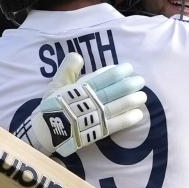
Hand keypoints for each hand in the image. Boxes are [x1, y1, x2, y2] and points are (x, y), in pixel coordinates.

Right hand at [18, 53, 146, 156]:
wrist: (44, 132)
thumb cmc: (52, 106)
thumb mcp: (56, 84)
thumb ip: (67, 69)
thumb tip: (78, 55)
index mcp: (77, 89)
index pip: (99, 78)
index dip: (114, 73)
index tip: (127, 68)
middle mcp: (85, 102)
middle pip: (109, 92)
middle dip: (127, 85)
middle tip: (141, 80)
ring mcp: (91, 118)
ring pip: (113, 107)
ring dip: (130, 101)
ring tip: (143, 96)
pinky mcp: (94, 132)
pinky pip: (113, 125)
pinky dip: (126, 120)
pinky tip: (138, 115)